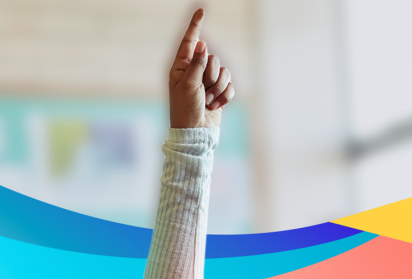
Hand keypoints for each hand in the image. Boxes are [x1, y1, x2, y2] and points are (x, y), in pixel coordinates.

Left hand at [168, 9, 234, 128]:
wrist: (196, 134)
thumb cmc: (185, 110)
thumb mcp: (188, 85)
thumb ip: (196, 63)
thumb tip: (201, 43)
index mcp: (181, 67)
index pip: (189, 42)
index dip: (195, 26)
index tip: (201, 11)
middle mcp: (194, 71)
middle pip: (212, 58)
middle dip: (211, 75)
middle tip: (203, 90)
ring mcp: (207, 81)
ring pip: (223, 71)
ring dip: (218, 88)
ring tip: (208, 101)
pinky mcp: (219, 92)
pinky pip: (230, 85)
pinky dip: (224, 96)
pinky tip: (215, 106)